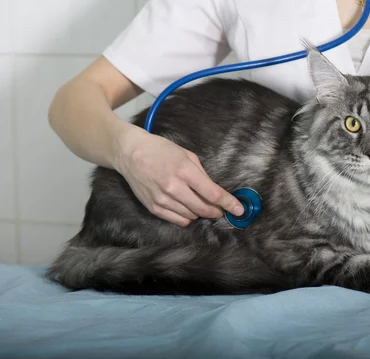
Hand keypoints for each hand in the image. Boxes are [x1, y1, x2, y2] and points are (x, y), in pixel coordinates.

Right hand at [115, 128, 243, 226]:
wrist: (131, 153)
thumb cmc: (161, 150)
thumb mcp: (186, 155)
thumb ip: (201, 174)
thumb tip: (214, 191)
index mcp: (184, 170)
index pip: (213, 193)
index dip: (229, 203)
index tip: (239, 209)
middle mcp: (173, 187)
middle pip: (203, 209)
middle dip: (217, 211)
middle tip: (221, 210)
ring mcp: (162, 199)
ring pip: (191, 216)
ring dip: (201, 214)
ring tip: (202, 206)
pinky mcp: (153, 206)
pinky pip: (177, 220)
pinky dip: (187, 218)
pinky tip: (189, 210)